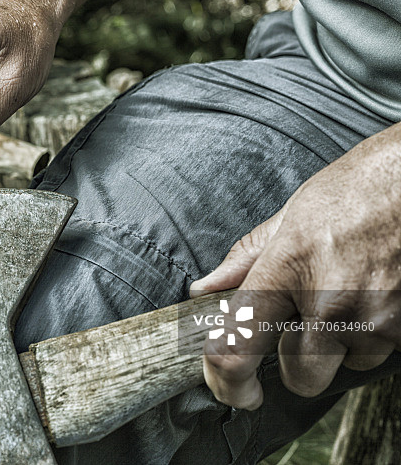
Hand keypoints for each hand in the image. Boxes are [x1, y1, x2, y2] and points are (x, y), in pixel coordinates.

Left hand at [190, 125, 400, 408]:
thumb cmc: (353, 192)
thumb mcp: (289, 217)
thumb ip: (245, 260)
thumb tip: (203, 290)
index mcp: (286, 268)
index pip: (239, 345)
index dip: (227, 381)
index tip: (233, 390)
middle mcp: (329, 300)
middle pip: (301, 376)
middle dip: (299, 360)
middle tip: (306, 323)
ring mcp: (375, 316)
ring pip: (345, 365)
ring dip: (342, 344)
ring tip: (351, 292)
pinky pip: (380, 353)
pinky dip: (374, 334)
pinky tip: (376, 293)